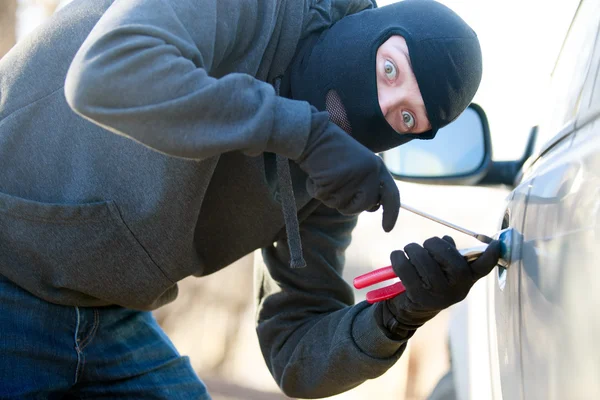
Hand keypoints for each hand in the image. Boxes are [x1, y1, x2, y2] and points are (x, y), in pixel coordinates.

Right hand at [295, 111, 399, 231]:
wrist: (313, 135)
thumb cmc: (334, 151)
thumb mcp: (359, 164)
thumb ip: (369, 183)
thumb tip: (372, 206)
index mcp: (377, 167)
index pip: (392, 195)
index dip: (391, 214)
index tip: (387, 229)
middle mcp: (369, 174)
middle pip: (363, 207)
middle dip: (348, 204)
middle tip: (337, 185)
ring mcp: (351, 178)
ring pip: (341, 205)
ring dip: (330, 196)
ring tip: (327, 175)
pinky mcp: (333, 182)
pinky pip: (323, 197)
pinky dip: (316, 189)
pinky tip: (317, 173)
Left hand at [378, 236, 500, 335]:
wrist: (409, 311)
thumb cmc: (428, 282)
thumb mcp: (443, 270)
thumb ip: (448, 254)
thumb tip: (446, 240)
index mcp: (466, 280)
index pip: (482, 268)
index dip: (490, 256)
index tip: (496, 244)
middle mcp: (457, 290)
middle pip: (451, 260)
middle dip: (435, 245)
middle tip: (425, 243)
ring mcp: (438, 296)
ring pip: (424, 260)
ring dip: (413, 249)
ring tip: (409, 250)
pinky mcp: (418, 297)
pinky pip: (405, 269)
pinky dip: (398, 258)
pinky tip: (398, 257)